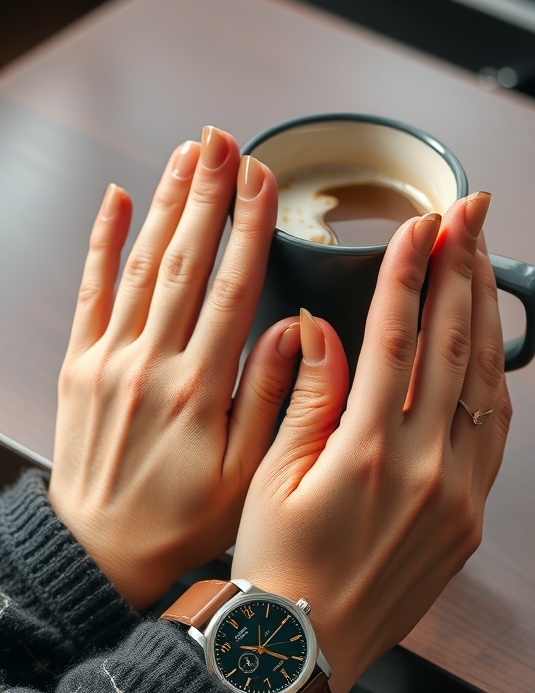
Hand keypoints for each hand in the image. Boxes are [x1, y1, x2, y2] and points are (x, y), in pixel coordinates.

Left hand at [49, 128, 301, 609]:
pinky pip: (91, 291)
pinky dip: (103, 242)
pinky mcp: (80, 363)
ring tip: (188, 153)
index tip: (262, 179)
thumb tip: (296, 334)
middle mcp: (152, 363)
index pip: (230, 289)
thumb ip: (274, 401)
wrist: (99, 552)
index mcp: (198, 389)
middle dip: (207, 195)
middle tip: (224, 140)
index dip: (249, 229)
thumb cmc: (181, 520)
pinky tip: (119, 199)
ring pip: (141, 265)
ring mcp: (110, 358)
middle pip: (184, 262)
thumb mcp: (244, 476)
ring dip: (165, 204)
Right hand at [232, 193, 511, 692]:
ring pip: (484, 382)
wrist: (303, 647)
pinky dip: (495, 378)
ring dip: (484, 314)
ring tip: (482, 259)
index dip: (408, 273)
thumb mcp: (271, 474)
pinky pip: (495, 431)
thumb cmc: (275, 564)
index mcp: (363, 453)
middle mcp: (421, 469)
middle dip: (462, 269)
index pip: (396, 338)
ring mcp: (456, 494)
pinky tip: (488, 342)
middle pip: (451, 345)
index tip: (420, 224)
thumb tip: (320, 327)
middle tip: (470, 214)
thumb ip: (305, 394)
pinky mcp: (470, 517)